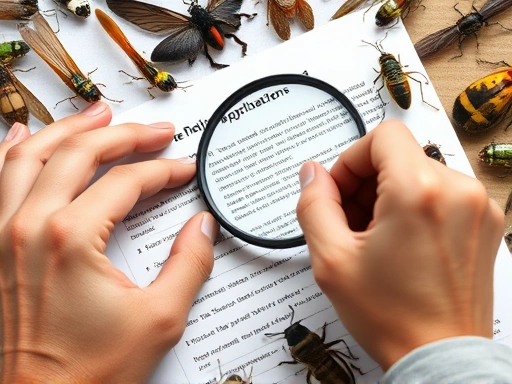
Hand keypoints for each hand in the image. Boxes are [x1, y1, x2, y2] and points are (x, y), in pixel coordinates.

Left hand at [0, 103, 217, 382]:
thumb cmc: (88, 372)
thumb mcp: (159, 319)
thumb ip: (189, 265)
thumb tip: (201, 227)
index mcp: (69, 239)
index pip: (125, 183)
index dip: (162, 171)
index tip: (182, 170)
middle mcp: (29, 227)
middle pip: (79, 153)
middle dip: (124, 135)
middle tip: (155, 131)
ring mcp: (3, 233)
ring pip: (30, 154)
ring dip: (69, 129)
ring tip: (99, 113)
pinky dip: (13, 152)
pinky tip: (25, 135)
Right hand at [296, 120, 503, 369]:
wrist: (442, 357)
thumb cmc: (395, 318)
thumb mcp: (332, 259)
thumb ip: (314, 205)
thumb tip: (312, 174)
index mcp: (420, 192)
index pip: (382, 136)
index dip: (350, 160)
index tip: (340, 192)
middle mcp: (458, 191)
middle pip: (398, 156)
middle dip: (364, 184)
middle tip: (349, 223)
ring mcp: (477, 207)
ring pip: (417, 175)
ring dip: (387, 197)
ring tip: (372, 239)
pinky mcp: (483, 223)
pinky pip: (439, 194)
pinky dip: (412, 208)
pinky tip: (397, 244)